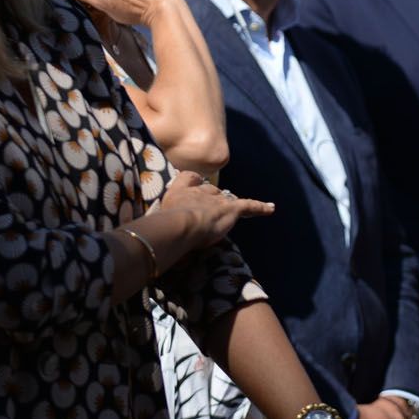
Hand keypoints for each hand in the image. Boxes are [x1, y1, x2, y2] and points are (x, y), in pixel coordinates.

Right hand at [153, 170, 272, 254]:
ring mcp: (216, 200)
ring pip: (227, 199)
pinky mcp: (231, 209)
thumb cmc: (163, 227)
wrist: (181, 225)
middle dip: (212, 200)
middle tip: (210, 212)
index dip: (193, 184)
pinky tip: (271, 209)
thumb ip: (155, 225)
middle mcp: (199, 191)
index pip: (189, 179)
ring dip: (229, 206)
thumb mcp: (154, 221)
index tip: (195, 186)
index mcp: (179, 191)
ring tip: (235, 211)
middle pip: (211, 191)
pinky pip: (248, 206)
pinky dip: (260, 208)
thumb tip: (147, 239)